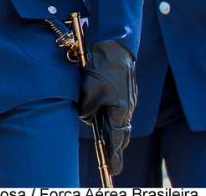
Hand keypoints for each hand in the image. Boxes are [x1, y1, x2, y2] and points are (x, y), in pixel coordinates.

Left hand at [79, 40, 135, 174]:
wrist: (113, 46)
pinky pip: (120, 110)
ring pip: (121, 121)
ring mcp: (128, 99)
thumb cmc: (99, 68)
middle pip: (121, 133)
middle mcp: (127, 107)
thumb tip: (87, 119)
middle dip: (116, 148)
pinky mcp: (125, 92)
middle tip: (112, 164)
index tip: (112, 169)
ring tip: (109, 147)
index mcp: (119, 110)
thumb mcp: (88, 90)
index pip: (116, 138)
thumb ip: (87, 109)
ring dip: (114, 133)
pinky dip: (114, 119)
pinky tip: (107, 119)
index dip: (113, 154)